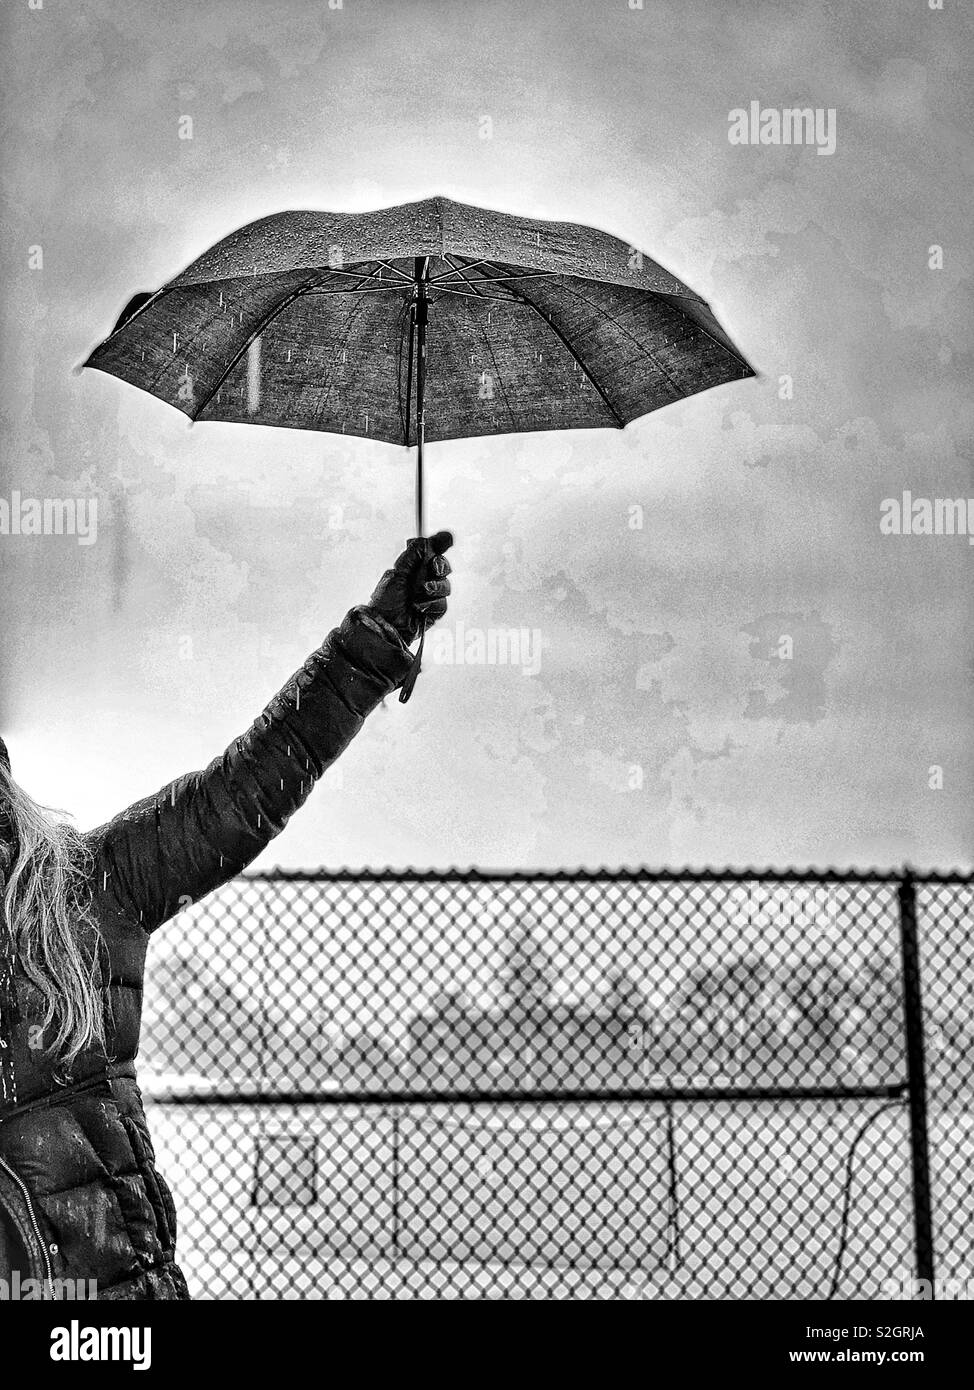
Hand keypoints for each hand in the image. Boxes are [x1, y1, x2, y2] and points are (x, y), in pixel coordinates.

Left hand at [367, 530, 452, 644]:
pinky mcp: (434, 611)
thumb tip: (425, 539)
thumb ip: (412, 555)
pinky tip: (420, 607)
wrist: (385, 625)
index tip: (447, 539)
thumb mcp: (396, 572)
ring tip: (422, 591)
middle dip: (440, 566)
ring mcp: (430, 596)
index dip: (441, 544)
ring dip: (436, 587)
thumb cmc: (385, 600)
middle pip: (443, 566)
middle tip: (433, 569)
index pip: (431, 552)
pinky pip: (443, 604)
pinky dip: (433, 604)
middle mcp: (423, 580)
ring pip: (446, 585)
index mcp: (413, 567)